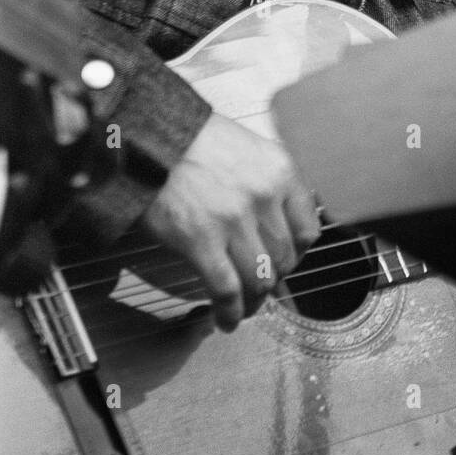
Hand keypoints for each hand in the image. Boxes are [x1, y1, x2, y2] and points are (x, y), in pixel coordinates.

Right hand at [143, 112, 319, 330]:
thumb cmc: (191, 139)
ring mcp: (234, 220)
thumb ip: (267, 182)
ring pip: (259, 279)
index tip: (286, 262)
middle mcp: (263, 196)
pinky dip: (229, 312)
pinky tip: (225, 320)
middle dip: (273, 279)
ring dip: (253, 302)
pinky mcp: (200, 241)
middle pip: (284, 258)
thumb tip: (275, 222)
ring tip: (243, 309)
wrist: (147, 135)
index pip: (308, 229)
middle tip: (260, 286)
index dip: (297, 255)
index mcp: (279, 170)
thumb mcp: (246, 149)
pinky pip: (226, 290)